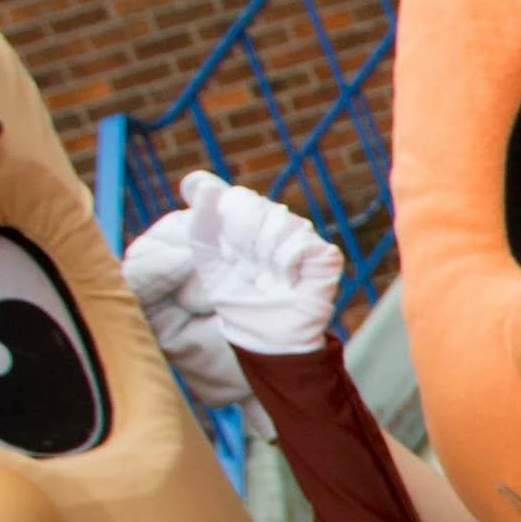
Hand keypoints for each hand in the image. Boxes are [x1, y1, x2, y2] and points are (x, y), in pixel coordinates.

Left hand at [119, 172, 341, 404]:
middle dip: (239, 239)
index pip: (229, 195)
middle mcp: (276, 223)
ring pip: (275, 218)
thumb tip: (196, 180)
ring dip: (261, 254)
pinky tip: (286, 281)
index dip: (218, 210)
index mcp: (247, 221)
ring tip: (267, 278)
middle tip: (246, 269)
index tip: (217, 238)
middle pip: (250, 202)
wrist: (267, 341)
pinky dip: (283, 263)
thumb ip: (201, 222)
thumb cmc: (238, 303)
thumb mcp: (209, 261)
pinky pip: (297, 240)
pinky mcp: (324, 254)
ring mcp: (302, 236)